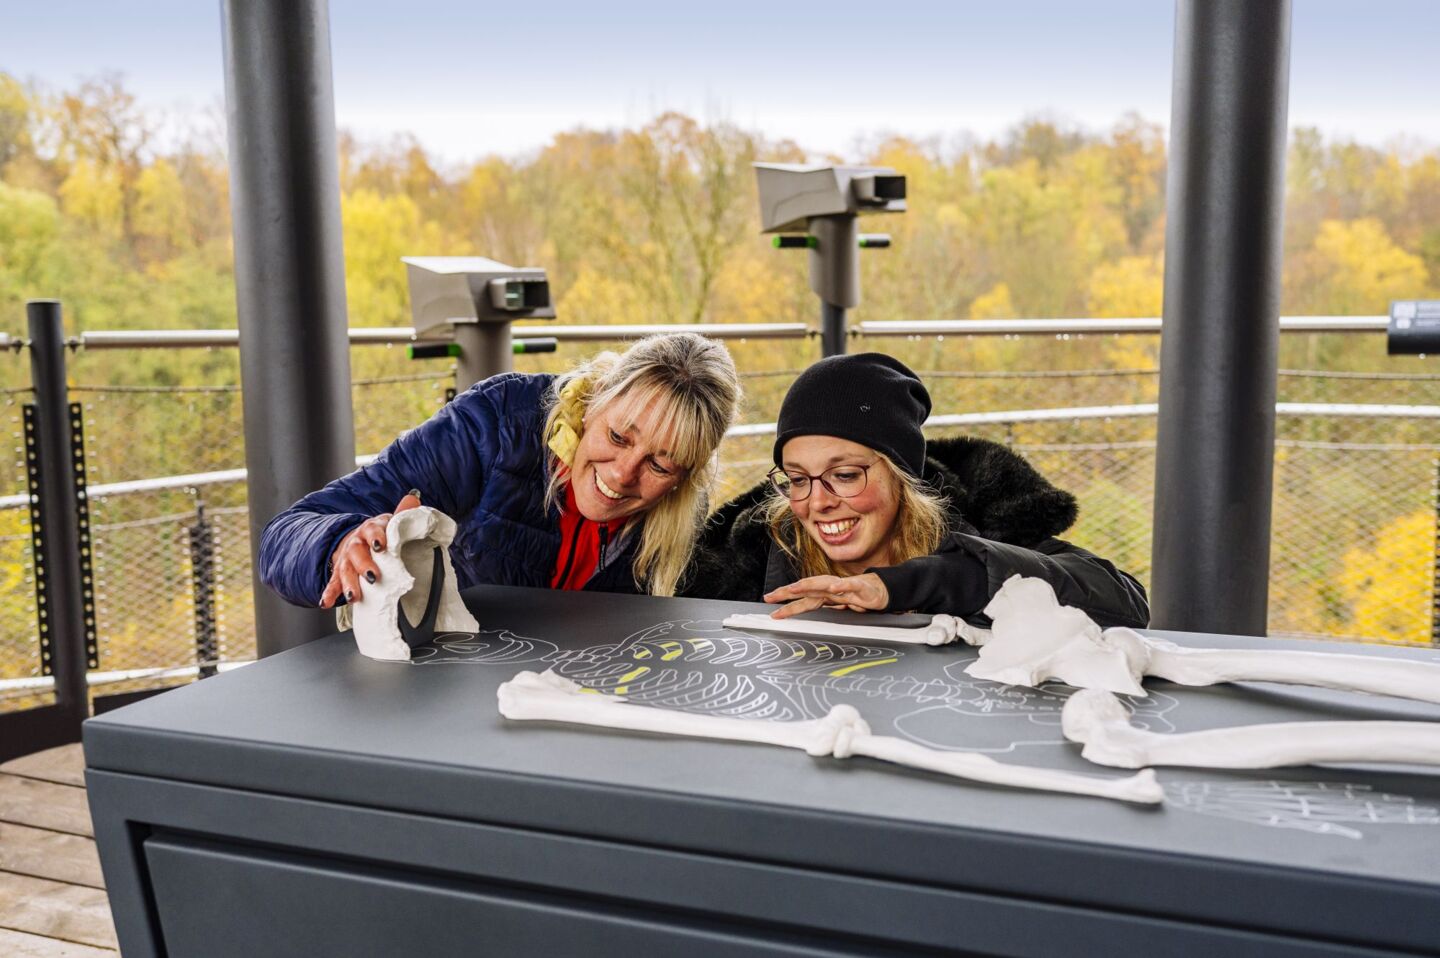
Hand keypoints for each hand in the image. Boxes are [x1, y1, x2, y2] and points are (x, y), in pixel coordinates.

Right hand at [320, 491, 420, 608]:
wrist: (359, 538)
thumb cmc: (380, 533)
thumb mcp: (389, 522)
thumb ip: (401, 512)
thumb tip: (413, 498)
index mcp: (370, 529)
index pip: (372, 529)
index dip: (376, 536)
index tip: (380, 545)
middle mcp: (356, 542)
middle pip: (356, 552)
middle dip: (363, 565)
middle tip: (372, 577)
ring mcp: (346, 558)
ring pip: (344, 570)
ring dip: (348, 583)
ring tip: (353, 597)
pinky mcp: (339, 572)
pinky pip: (333, 583)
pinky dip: (329, 593)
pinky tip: (325, 603)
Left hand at [762, 573, 888, 618]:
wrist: (878, 590)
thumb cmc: (855, 597)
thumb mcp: (835, 606)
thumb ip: (820, 608)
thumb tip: (802, 616)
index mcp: (824, 595)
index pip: (801, 598)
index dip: (785, 603)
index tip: (769, 606)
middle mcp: (830, 589)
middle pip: (806, 589)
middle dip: (787, 592)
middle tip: (771, 596)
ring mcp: (843, 587)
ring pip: (823, 584)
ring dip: (809, 585)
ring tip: (795, 587)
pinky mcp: (859, 587)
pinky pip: (850, 585)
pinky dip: (842, 585)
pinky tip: (834, 587)